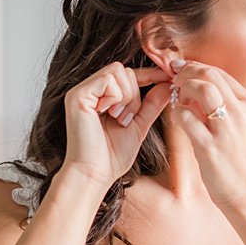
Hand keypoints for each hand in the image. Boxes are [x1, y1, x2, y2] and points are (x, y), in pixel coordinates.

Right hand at [60, 62, 171, 190]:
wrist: (96, 173)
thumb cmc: (113, 155)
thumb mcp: (140, 124)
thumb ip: (152, 103)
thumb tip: (168, 84)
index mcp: (101, 95)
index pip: (128, 74)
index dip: (150, 74)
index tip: (168, 77)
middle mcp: (89, 89)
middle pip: (125, 71)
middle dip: (135, 96)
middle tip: (125, 119)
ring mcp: (81, 91)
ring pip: (119, 72)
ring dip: (127, 98)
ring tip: (117, 119)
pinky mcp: (77, 95)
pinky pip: (108, 80)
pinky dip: (116, 98)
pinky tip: (108, 115)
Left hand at [167, 60, 245, 209]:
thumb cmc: (243, 161)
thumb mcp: (242, 127)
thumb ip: (223, 106)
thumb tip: (195, 88)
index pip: (220, 72)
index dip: (196, 67)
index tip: (182, 69)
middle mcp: (240, 113)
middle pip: (210, 75)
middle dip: (187, 72)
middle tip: (174, 78)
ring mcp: (226, 129)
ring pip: (201, 89)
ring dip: (183, 87)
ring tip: (175, 96)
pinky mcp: (210, 147)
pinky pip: (187, 118)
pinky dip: (177, 112)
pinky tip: (177, 117)